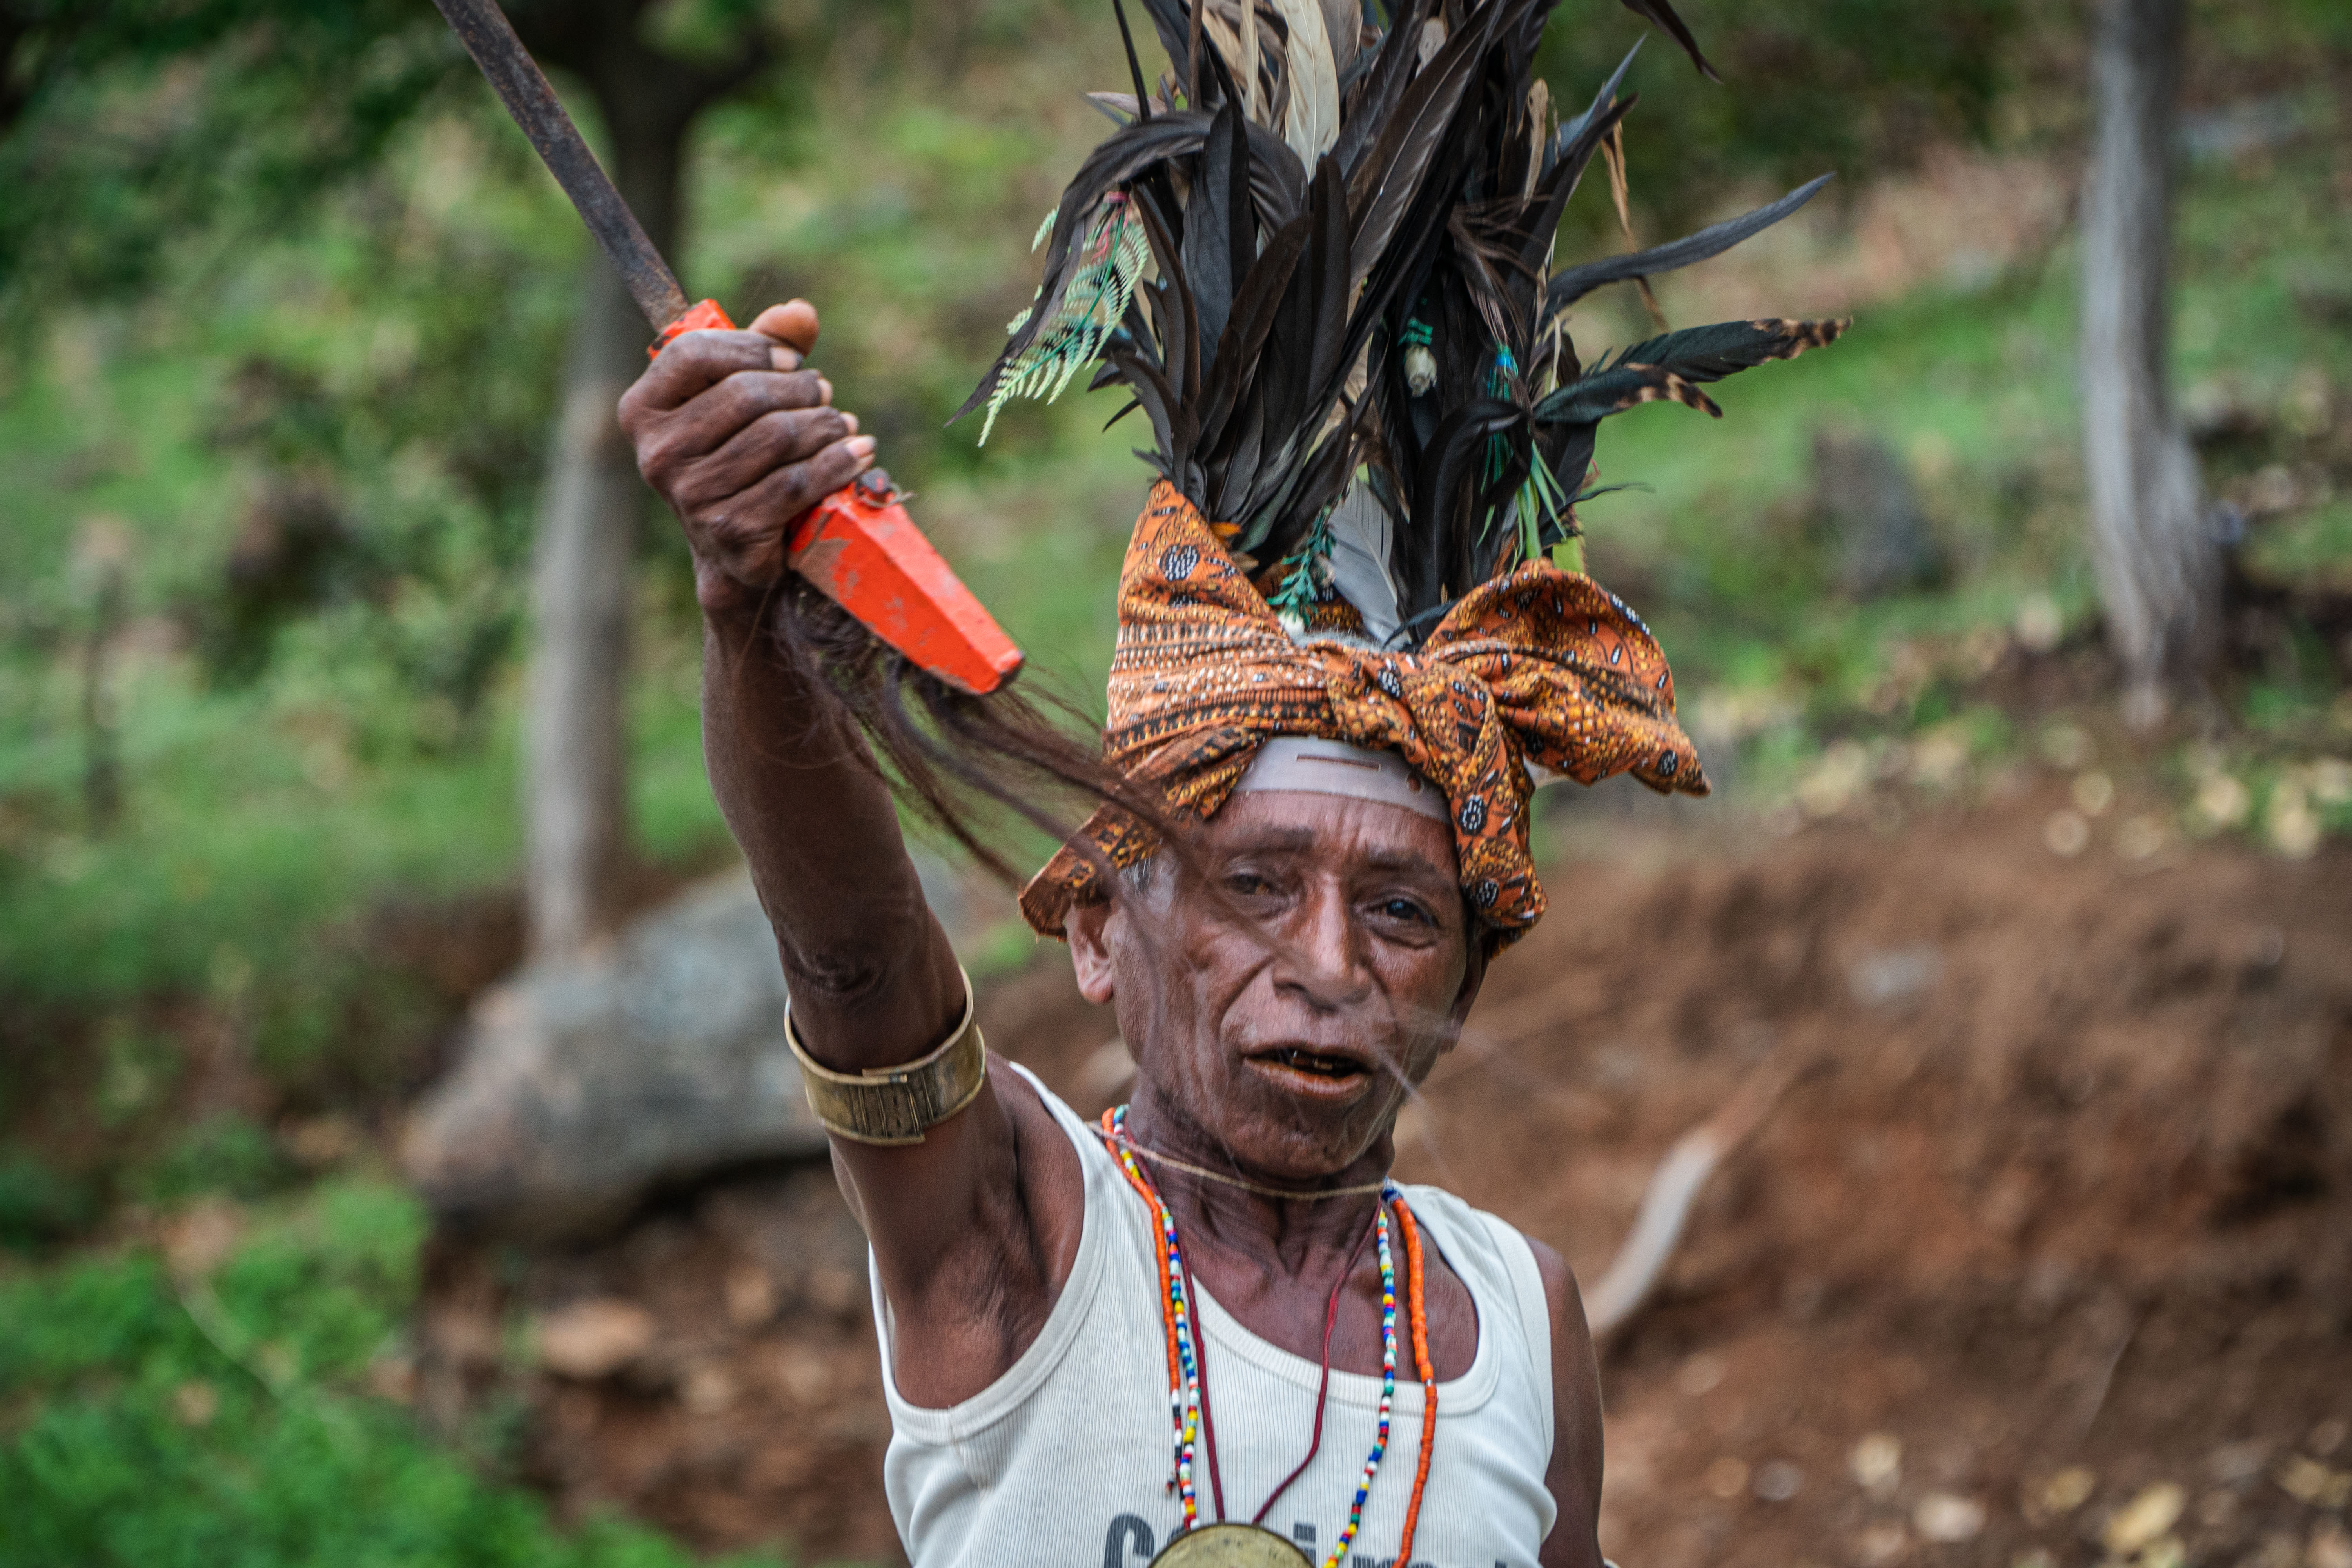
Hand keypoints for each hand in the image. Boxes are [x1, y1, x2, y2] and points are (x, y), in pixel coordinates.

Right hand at [618, 300, 876, 615]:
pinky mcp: (730, 531)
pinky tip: (858, 454)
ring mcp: (690, 497)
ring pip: (778, 437)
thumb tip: (800, 313)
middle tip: (826, 395)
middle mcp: (658, 454)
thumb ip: (763, 347)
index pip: (690, 353)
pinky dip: (836, 464)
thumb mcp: (737, 398)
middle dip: (800, 391)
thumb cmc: (735, 456)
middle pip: (745, 395)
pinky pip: (796, 482)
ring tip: (844, 425)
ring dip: (825, 426)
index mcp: (642, 410)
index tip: (792, 361)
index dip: (751, 348)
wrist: (735, 547)